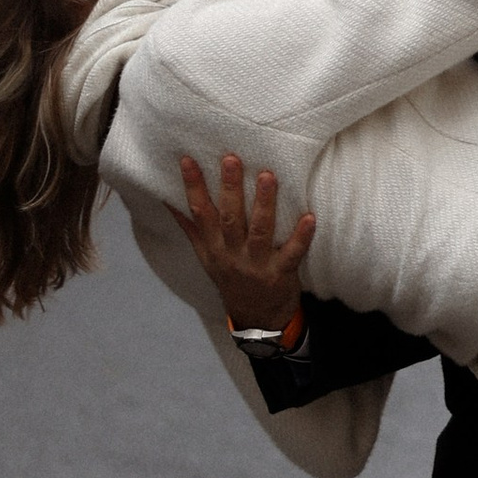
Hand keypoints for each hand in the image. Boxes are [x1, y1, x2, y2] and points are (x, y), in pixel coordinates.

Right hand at [176, 153, 315, 329]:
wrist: (256, 319)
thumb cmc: (231, 278)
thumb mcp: (206, 256)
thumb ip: (191, 227)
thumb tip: (168, 197)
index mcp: (214, 247)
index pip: (200, 213)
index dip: (193, 186)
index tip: (187, 159)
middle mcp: (232, 254)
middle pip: (229, 219)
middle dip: (230, 188)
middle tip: (232, 158)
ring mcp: (257, 265)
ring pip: (260, 231)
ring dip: (264, 204)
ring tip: (268, 176)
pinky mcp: (281, 274)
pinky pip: (292, 254)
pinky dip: (301, 237)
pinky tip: (309, 218)